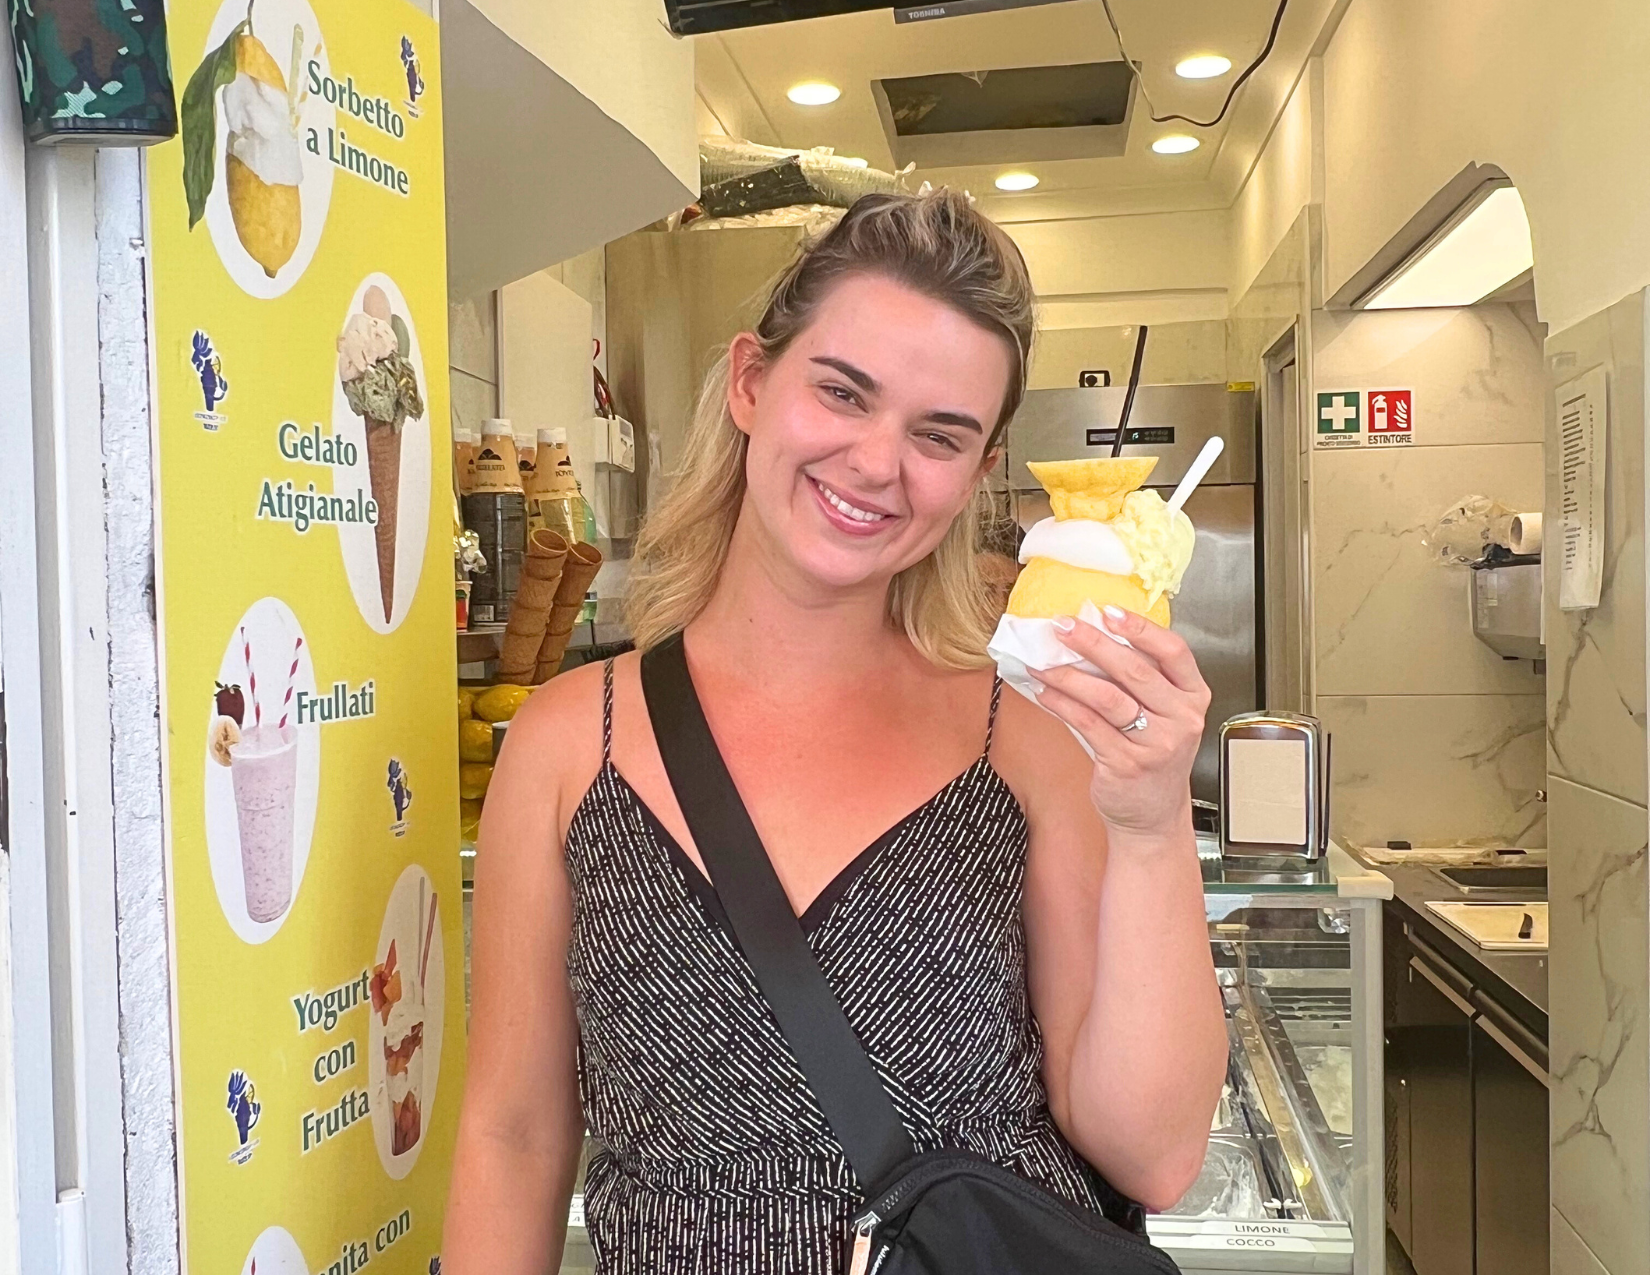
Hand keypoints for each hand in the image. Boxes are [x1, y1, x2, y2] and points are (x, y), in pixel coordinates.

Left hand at [1031, 605, 1211, 838]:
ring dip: (1069, 675)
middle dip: (1093, 643)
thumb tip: (1093, 636)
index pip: (1174, 652)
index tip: (1109, 611)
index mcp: (1193, 697)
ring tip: (1043, 663)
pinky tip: (1046, 693)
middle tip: (1064, 626)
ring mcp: (1156, 744)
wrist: (1153, 816)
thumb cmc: (1153, 756)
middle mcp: (1181, 719)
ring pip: (1107, 697)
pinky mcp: (1126, 764)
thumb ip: (1142, 680)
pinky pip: (1088, 725)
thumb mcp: (1164, 715)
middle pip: (1134, 670)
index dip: (1141, 629)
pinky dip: (1062, 705)